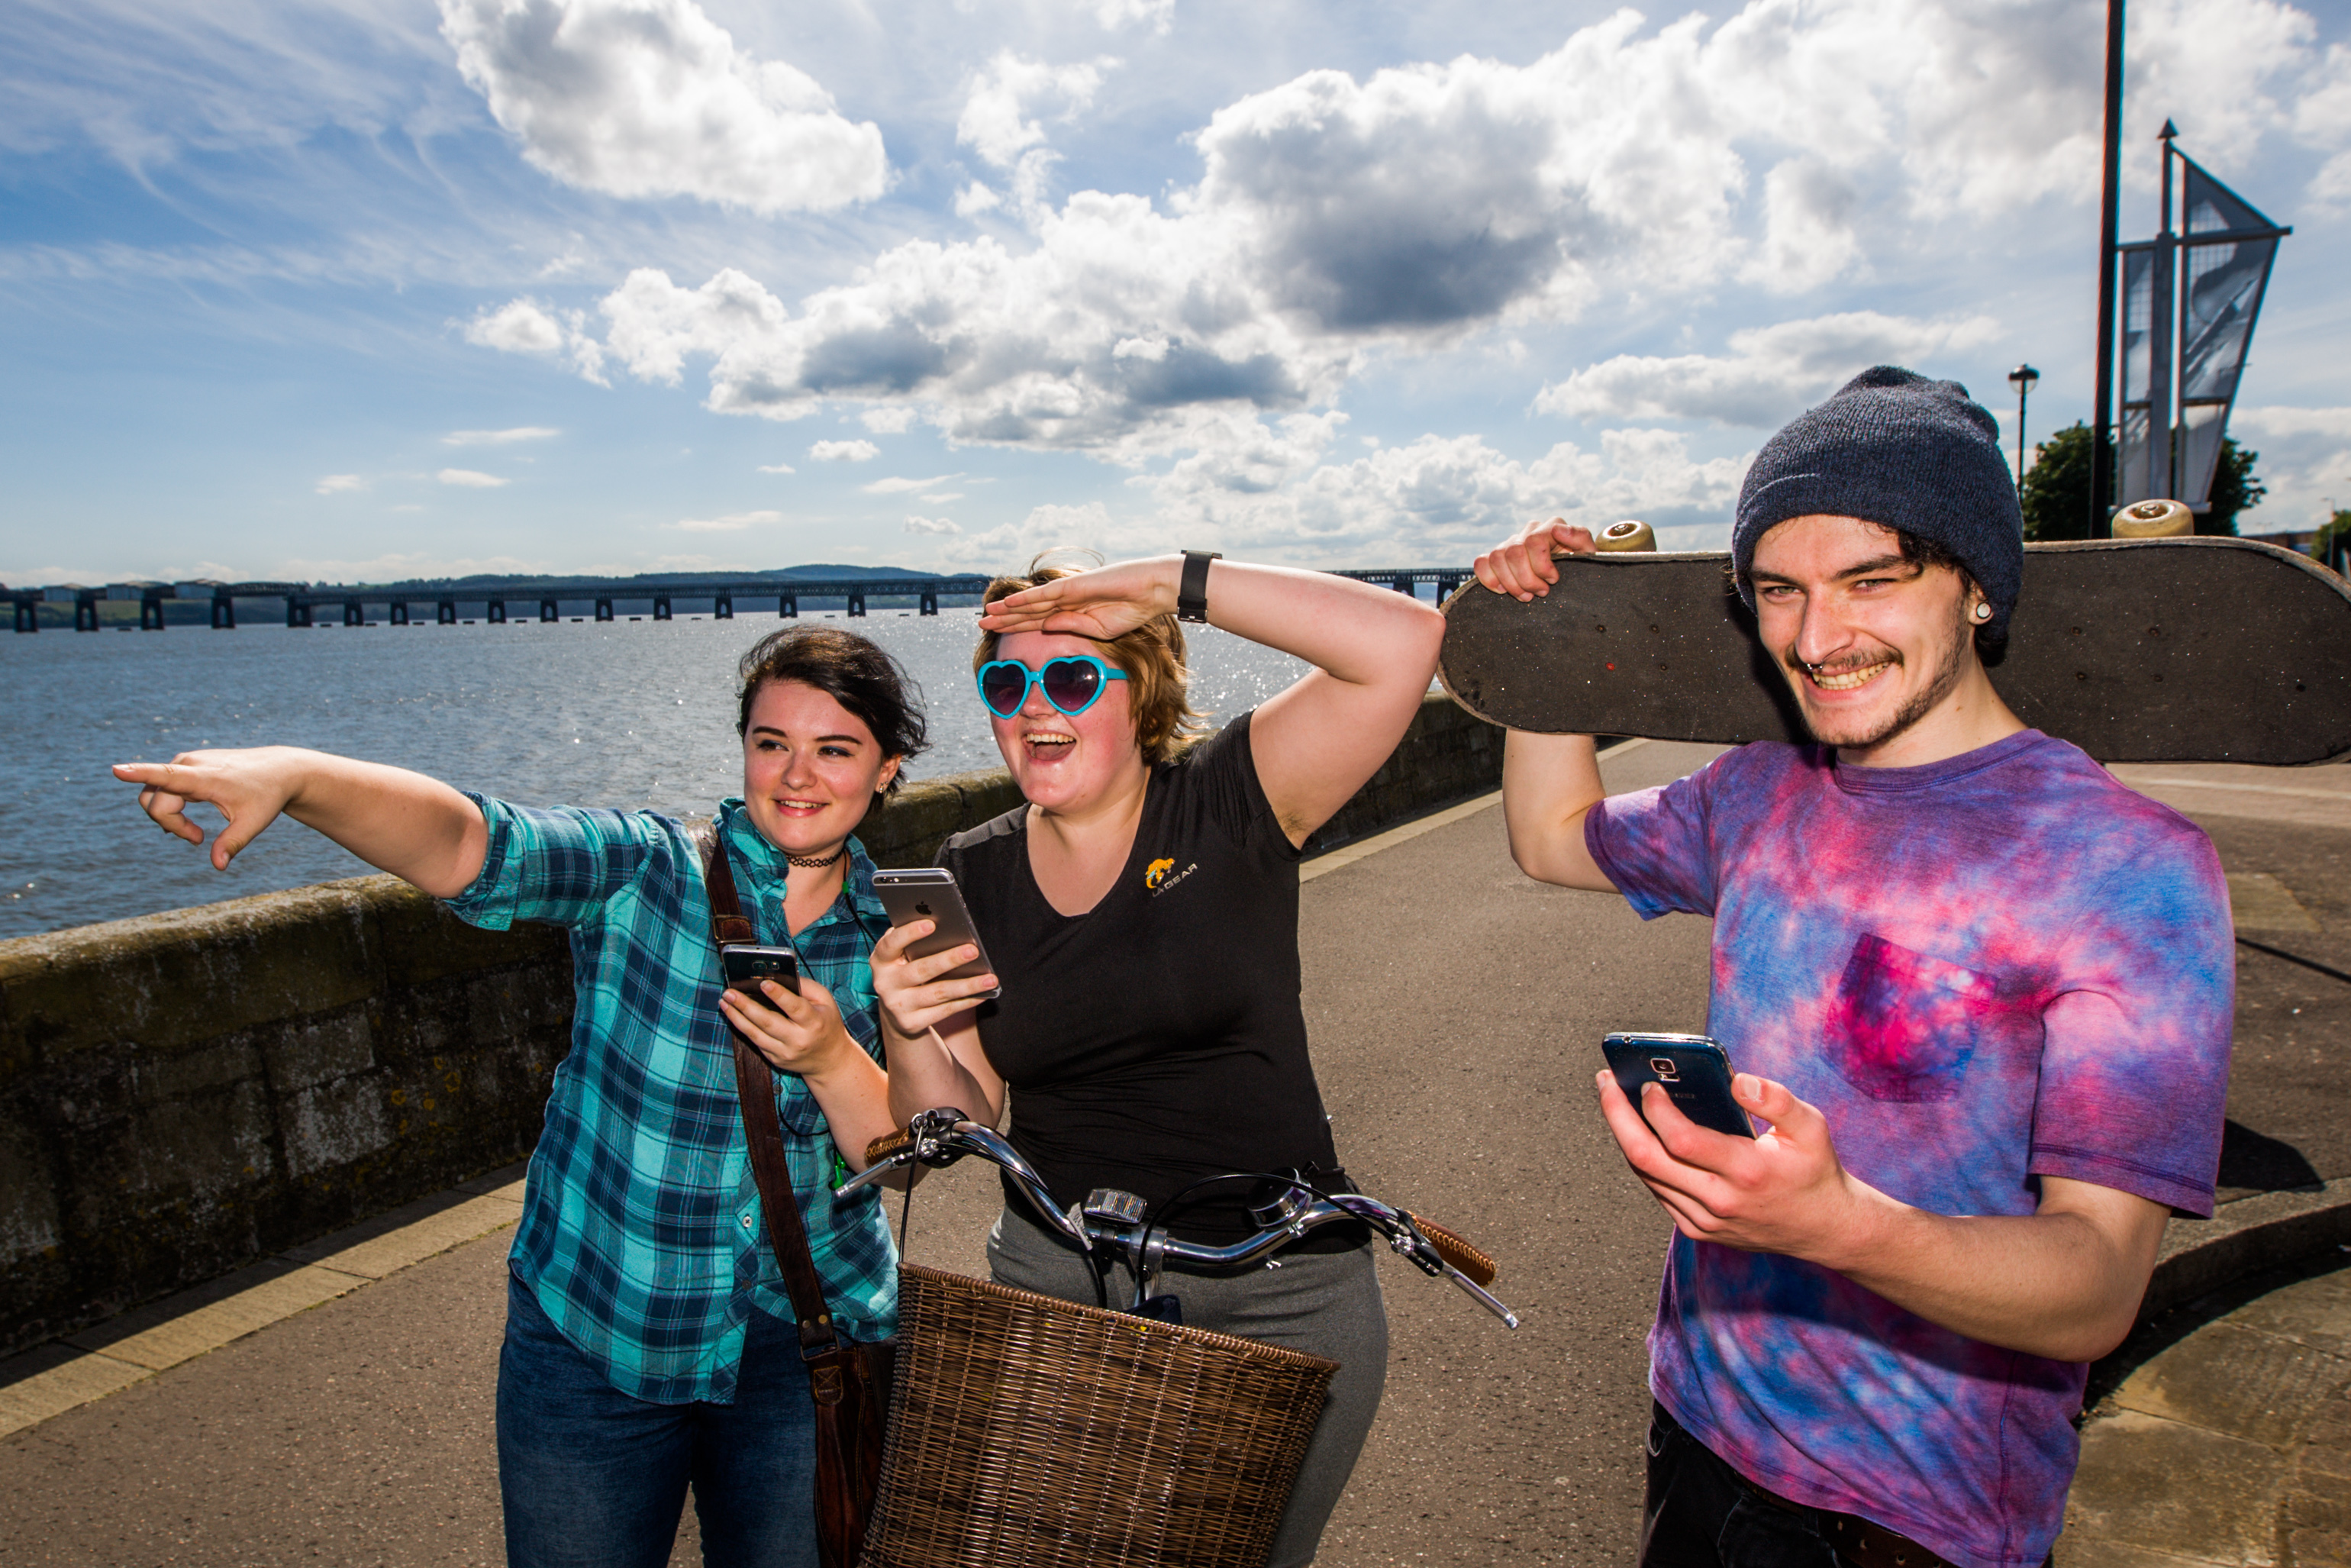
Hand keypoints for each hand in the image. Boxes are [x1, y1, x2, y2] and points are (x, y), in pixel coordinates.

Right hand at [113, 748, 302, 870]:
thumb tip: (218, 866)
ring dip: (169, 818)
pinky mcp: (186, 763)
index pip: (167, 775)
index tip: (116, 770)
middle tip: (198, 840)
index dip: (139, 774)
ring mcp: (186, 761)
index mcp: (205, 777)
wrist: (279, 770)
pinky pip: (162, 789)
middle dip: (170, 826)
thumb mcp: (253, 822)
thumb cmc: (266, 796)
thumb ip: (233, 843)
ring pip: (155, 796)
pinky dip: (171, 809)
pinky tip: (187, 823)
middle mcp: (190, 764)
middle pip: (155, 802)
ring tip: (197, 833)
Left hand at [719, 972, 859, 1078]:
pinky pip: (755, 1041)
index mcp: (814, 1022)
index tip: (763, 983)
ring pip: (755, 1034)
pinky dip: (742, 1026)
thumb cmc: (825, 1023)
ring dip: (737, 1017)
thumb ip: (805, 986)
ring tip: (724, 1002)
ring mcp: (785, 1052)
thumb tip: (778, 975)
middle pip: (768, 1022)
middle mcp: (799, 1040)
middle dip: (746, 1006)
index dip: (779, 995)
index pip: (795, 1008)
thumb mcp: (825, 1001)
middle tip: (729, 992)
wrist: (829, 1060)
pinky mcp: (775, 1059)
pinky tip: (733, 1014)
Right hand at [871, 919, 997, 1039]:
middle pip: (921, 970)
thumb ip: (915, 943)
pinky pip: (944, 1011)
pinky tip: (983, 993)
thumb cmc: (906, 970)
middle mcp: (884, 984)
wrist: (897, 1010)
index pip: (890, 944)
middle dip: (949, 959)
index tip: (931, 924)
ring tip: (990, 978)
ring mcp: (897, 1006)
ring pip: (938, 993)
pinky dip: (966, 1001)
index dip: (909, 933)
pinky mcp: (911, 1023)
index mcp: (881, 960)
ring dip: (967, 985)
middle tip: (973, 950)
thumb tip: (950, 930)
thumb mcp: (903, 957)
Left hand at [978, 556, 1178, 639]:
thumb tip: (1044, 627)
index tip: (996, 634)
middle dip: (1004, 619)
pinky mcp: (1073, 585)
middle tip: (980, 625)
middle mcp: (1065, 600)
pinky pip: (1044, 594)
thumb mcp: (1097, 629)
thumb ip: (1071, 627)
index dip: (1015, 627)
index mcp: (1071, 612)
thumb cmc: (1131, 610)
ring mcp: (1068, 591)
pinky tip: (1007, 603)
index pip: (1037, 622)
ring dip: (1007, 609)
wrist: (1150, 592)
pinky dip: (1025, 599)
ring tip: (986, 615)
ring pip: (1031, 603)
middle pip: (1028, 612)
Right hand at [1474, 518, 1594, 600]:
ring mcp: (1511, 542)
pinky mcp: (1497, 557)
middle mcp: (1529, 531)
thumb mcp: (1589, 555)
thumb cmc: (1581, 567)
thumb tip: (1558, 529)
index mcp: (1550, 527)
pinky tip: (1504, 590)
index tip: (1553, 580)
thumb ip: (1580, 538)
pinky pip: (1481, 562)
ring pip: (1496, 558)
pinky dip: (1489, 579)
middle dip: (1527, 579)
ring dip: (1511, 584)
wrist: (1572, 578)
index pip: (1534, 541)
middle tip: (1541, 593)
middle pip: (1514, 552)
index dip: (1541, 565)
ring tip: (1527, 595)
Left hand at [1593, 1068, 1877, 1266]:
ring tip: (1617, 1099)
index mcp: (1747, 1173)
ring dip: (1625, 1135)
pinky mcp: (1698, 1230)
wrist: (1825, 1229)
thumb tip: (1737, 1080)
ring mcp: (1705, 1221)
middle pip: (1647, 1159)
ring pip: (1646, 1175)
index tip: (1647, 1083)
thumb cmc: (1815, 1171)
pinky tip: (1639, 1130)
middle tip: (1606, 1082)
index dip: (1655, 1109)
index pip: (1681, 1140)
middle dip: (1617, 1116)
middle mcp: (1720, 1201)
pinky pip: (1657, 1190)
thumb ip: (1776, 1099)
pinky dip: (1643, 1159)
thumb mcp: (1811, 1127)